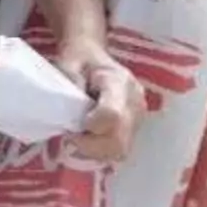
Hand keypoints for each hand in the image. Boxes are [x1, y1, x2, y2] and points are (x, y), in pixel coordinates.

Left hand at [49, 42, 144, 163]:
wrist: (93, 54)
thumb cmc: (79, 58)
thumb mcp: (68, 63)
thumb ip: (70, 82)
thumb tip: (70, 108)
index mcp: (119, 82)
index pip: (112, 115)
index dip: (91, 127)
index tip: (71, 127)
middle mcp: (135, 101)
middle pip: (119, 140)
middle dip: (91, 146)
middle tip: (72, 136)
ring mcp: (138, 115)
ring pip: (122, 150)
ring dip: (96, 151)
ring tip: (80, 137)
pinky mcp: (136, 126)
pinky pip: (122, 149)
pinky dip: (103, 150)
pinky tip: (90, 139)